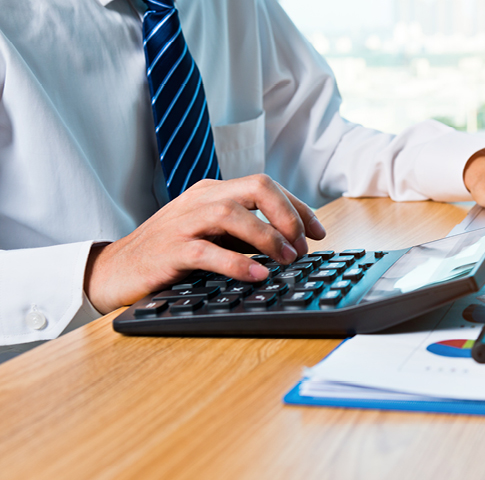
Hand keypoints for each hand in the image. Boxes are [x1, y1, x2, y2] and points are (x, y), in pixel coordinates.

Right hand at [83, 175, 325, 313]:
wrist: (115, 269)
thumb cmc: (170, 252)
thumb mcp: (212, 234)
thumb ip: (245, 232)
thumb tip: (291, 243)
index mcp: (214, 192)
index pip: (266, 186)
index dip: (297, 207)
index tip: (318, 232)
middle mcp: (201, 200)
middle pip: (256, 187)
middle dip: (287, 214)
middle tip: (303, 244)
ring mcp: (184, 223)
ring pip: (234, 214)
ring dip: (268, 237)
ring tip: (288, 259)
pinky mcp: (170, 250)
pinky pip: (208, 252)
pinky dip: (237, 264)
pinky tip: (258, 276)